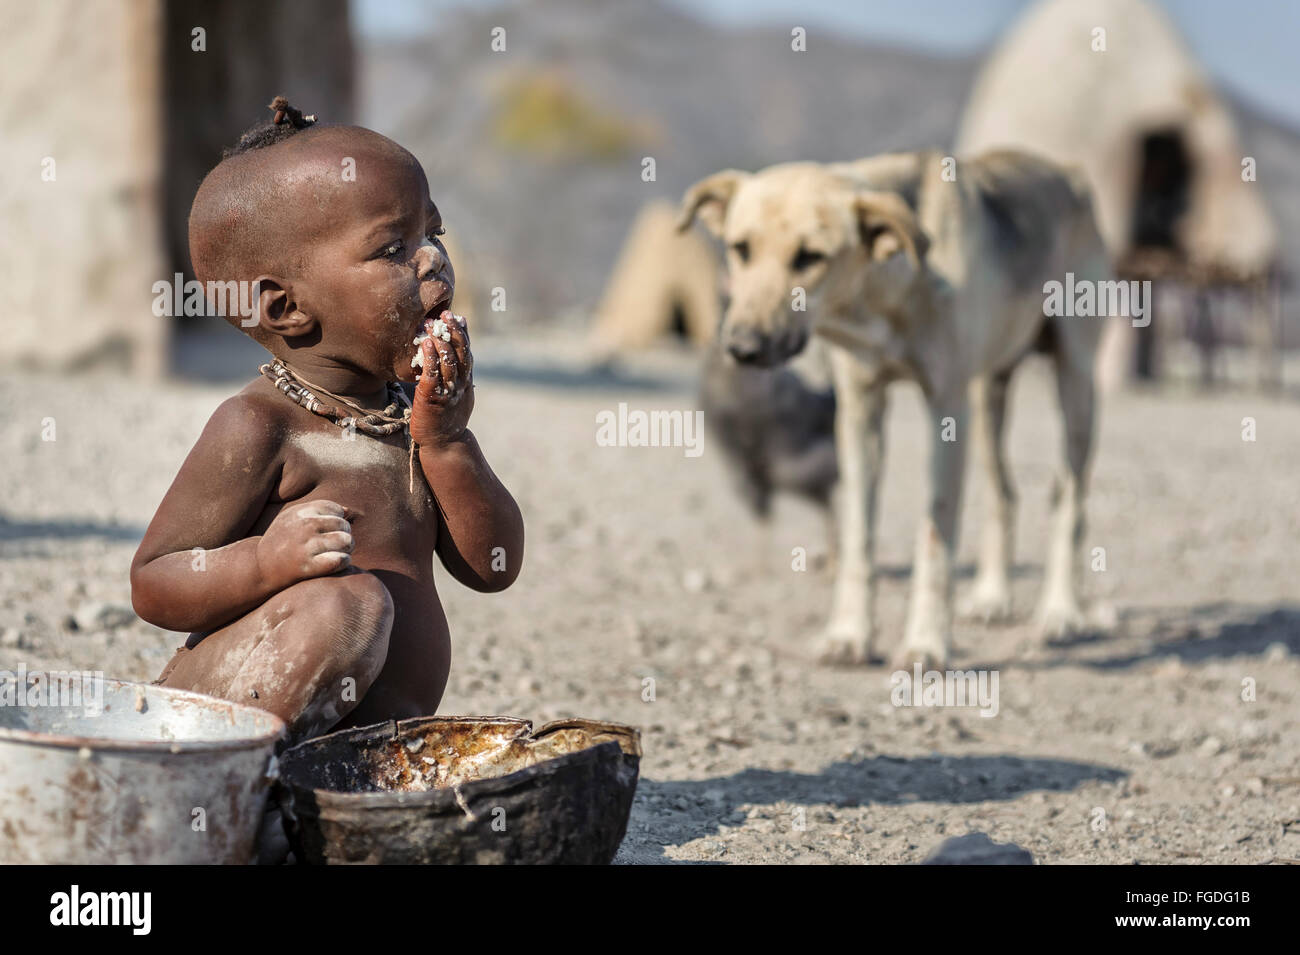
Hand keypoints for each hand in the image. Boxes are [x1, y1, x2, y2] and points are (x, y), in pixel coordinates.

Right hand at [256, 499, 353, 588]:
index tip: (330, 530)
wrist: (259, 567)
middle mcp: (304, 526)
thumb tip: (348, 511)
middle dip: (344, 535)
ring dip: (346, 548)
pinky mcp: (308, 566)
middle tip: (336, 544)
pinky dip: (344, 561)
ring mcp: (306, 546)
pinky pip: (340, 560)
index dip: (339, 520)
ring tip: (338, 552)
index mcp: (301, 512)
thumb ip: (319, 511)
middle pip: (344, 525)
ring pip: (346, 541)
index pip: (336, 510)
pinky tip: (337, 562)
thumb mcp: (293, 518)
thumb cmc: (282, 541)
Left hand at [410, 310, 473, 448]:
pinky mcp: (433, 398)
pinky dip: (430, 357)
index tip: (457, 317)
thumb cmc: (445, 420)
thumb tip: (453, 363)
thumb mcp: (456, 397)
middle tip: (445, 314)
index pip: (468, 353)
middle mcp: (460, 385)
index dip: (463, 334)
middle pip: (462, 353)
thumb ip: (456, 379)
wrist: (444, 445)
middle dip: (454, 332)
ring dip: (440, 340)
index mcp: (466, 382)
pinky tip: (424, 344)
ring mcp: (448, 391)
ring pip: (449, 361)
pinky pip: (433, 374)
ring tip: (431, 324)